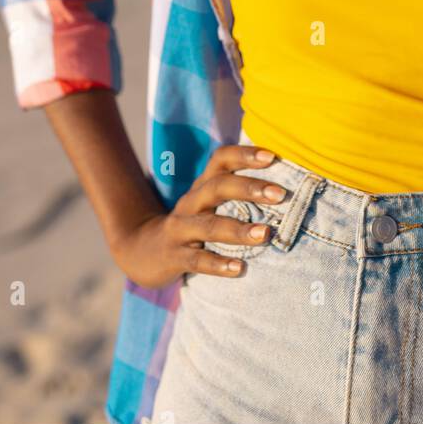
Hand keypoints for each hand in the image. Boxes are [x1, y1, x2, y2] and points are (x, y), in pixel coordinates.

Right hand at [109, 143, 286, 288]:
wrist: (140, 249)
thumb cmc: (189, 223)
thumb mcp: (206, 203)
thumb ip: (235, 192)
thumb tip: (282, 184)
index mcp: (202, 185)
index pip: (221, 159)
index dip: (244, 154)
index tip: (272, 156)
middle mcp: (191, 202)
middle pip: (217, 186)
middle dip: (249, 187)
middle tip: (280, 194)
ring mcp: (180, 229)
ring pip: (209, 225)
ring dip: (238, 229)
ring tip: (266, 234)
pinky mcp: (173, 256)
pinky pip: (197, 260)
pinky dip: (218, 264)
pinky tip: (239, 269)